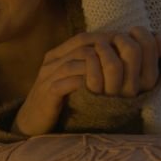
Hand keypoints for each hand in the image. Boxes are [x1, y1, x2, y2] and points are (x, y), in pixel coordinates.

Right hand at [14, 26, 160, 135]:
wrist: (31, 123)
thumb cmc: (58, 102)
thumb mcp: (74, 80)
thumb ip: (90, 67)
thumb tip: (122, 59)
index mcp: (59, 54)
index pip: (86, 37)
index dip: (110, 38)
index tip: (130, 47)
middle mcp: (53, 60)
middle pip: (84, 45)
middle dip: (110, 51)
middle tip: (130, 61)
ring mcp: (48, 75)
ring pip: (78, 60)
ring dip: (102, 66)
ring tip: (120, 76)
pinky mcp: (47, 92)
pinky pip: (68, 81)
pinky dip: (88, 83)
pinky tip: (102, 90)